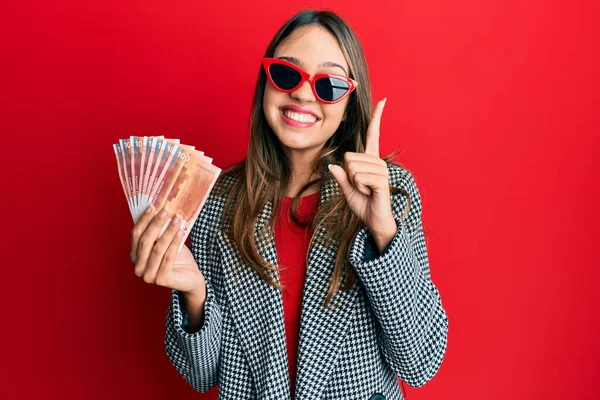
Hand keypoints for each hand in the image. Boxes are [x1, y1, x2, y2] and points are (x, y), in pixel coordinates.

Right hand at [130, 206, 204, 300]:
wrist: (191, 277)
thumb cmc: (177, 258)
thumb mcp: (166, 241)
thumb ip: (159, 231)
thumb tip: (159, 208)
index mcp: (135, 257)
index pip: (135, 235)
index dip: (143, 220)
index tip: (153, 206)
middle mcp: (138, 268)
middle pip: (145, 241)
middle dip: (156, 223)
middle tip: (167, 210)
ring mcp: (149, 276)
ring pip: (157, 248)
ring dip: (168, 231)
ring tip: (177, 219)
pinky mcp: (162, 280)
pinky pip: (168, 257)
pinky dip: (175, 242)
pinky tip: (181, 232)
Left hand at [329, 98, 397, 246]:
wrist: (374, 221)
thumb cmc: (363, 204)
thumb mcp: (347, 190)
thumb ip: (341, 177)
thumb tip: (332, 165)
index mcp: (370, 160)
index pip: (373, 134)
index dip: (377, 117)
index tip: (384, 100)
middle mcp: (377, 161)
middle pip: (349, 158)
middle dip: (348, 176)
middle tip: (360, 187)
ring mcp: (381, 170)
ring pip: (352, 168)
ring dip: (354, 183)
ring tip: (365, 191)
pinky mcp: (381, 180)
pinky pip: (359, 177)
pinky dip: (359, 188)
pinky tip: (369, 193)